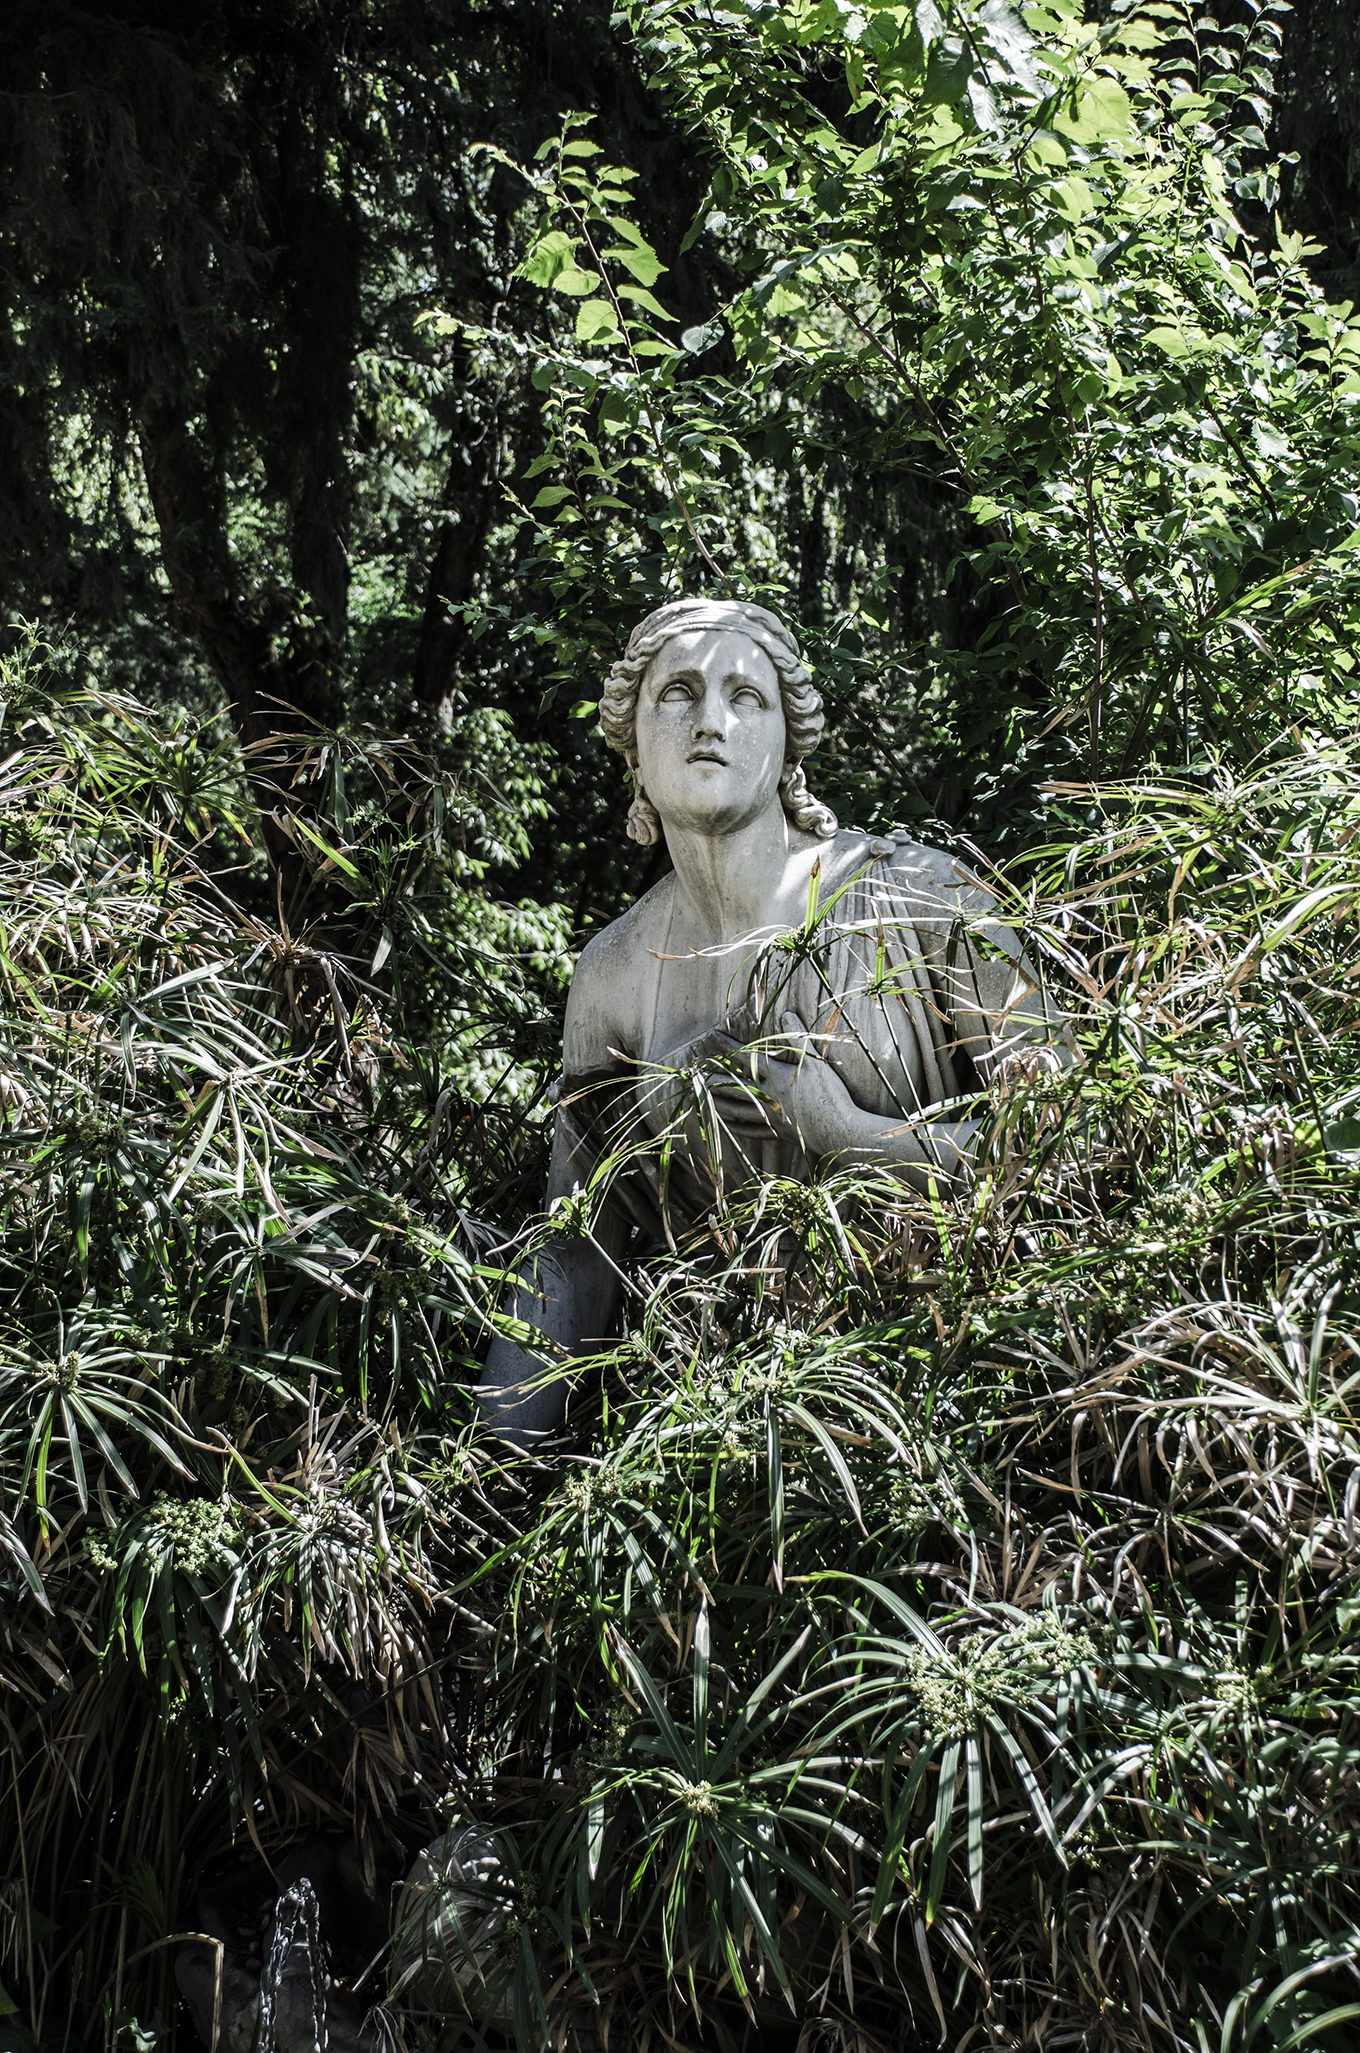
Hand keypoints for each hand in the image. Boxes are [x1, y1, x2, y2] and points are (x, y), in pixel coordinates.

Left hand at [702, 1010, 864, 1159]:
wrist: (840, 1131)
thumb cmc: (831, 1095)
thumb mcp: (817, 1062)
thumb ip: (798, 1038)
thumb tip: (785, 1014)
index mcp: (775, 1076)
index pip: (744, 1056)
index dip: (725, 1045)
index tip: (709, 1036)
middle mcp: (767, 1097)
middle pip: (732, 1084)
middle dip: (712, 1075)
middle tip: (694, 1070)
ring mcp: (770, 1117)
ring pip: (735, 1108)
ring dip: (716, 1101)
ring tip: (701, 1096)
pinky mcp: (777, 1133)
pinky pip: (749, 1130)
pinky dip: (733, 1125)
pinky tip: (724, 1124)